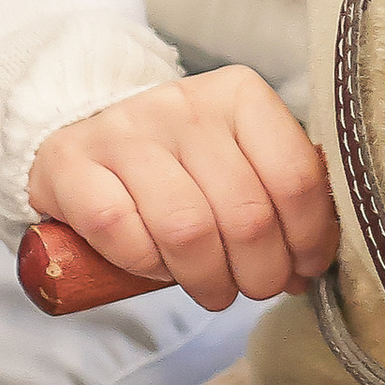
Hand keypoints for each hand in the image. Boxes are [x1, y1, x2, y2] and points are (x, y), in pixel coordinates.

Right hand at [28, 67, 339, 314]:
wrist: (84, 134)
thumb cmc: (178, 162)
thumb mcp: (238, 157)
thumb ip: (278, 193)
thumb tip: (313, 263)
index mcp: (239, 95)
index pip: (295, 176)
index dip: (308, 238)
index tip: (303, 268)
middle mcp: (184, 103)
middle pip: (246, 215)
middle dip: (260, 272)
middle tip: (254, 288)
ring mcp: (124, 130)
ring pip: (187, 229)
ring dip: (208, 279)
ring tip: (213, 290)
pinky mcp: (71, 162)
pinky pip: (121, 232)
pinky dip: (148, 266)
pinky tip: (159, 268)